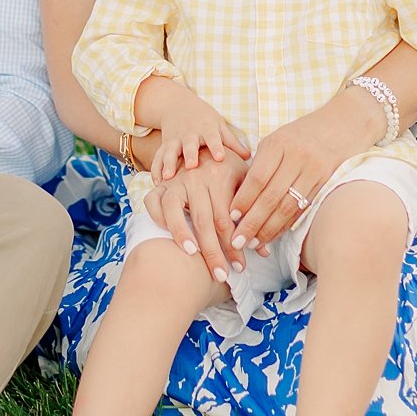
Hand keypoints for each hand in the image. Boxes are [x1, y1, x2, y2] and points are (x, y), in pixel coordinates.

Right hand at [146, 153, 247, 283]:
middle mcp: (196, 176)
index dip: (233, 246)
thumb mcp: (245, 183)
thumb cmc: (229, 169)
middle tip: (221, 274)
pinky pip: (152, 201)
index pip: (227, 219)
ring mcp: (176, 180)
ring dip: (182, 234)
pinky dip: (158, 218)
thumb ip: (253, 217)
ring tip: (193, 256)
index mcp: (220, 176)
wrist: (203, 141)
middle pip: (204, 220)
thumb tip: (264, 251)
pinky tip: (169, 236)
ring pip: (175, 210)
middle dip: (213, 252)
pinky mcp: (160, 184)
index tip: (240, 267)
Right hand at [149, 104, 246, 182]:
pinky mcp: (164, 145)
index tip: (220, 157)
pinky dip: (156, 169)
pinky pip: (157, 157)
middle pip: (189, 144)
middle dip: (190, 154)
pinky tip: (157, 183)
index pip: (213, 138)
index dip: (216, 146)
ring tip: (167, 177)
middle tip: (191, 166)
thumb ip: (233, 143)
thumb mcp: (219, 126)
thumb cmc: (205, 120)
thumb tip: (250, 158)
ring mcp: (175, 140)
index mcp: (207, 129)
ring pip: (170, 151)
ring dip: (168, 163)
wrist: (177, 105)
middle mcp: (190, 134)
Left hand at [229, 99, 374, 251]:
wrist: (343, 123)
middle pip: (271, 196)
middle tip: (237, 240)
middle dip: (252, 221)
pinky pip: (302, 208)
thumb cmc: (302, 133)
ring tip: (254, 242)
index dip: (244, 200)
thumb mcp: (277, 139)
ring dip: (269, 228)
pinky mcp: (325, 183)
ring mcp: (313, 171)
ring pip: (288, 206)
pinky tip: (274, 234)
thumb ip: (261, 163)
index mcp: (279, 143)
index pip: (258, 178)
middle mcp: (297, 157)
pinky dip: (286, 224)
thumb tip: (240, 196)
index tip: (231, 216)